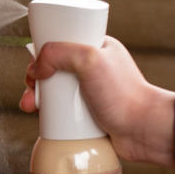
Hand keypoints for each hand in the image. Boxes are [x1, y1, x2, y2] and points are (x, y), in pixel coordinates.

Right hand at [20, 37, 174, 168]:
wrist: (144, 131)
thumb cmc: (124, 93)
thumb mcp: (89, 59)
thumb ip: (58, 53)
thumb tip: (36, 68)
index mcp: (97, 47)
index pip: (62, 42)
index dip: (43, 52)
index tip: (34, 67)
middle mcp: (95, 68)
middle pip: (55, 68)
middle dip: (36, 79)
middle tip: (31, 90)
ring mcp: (92, 92)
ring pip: (57, 91)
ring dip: (39, 98)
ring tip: (30, 107)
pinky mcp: (90, 114)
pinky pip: (64, 112)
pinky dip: (51, 115)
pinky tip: (43, 119)